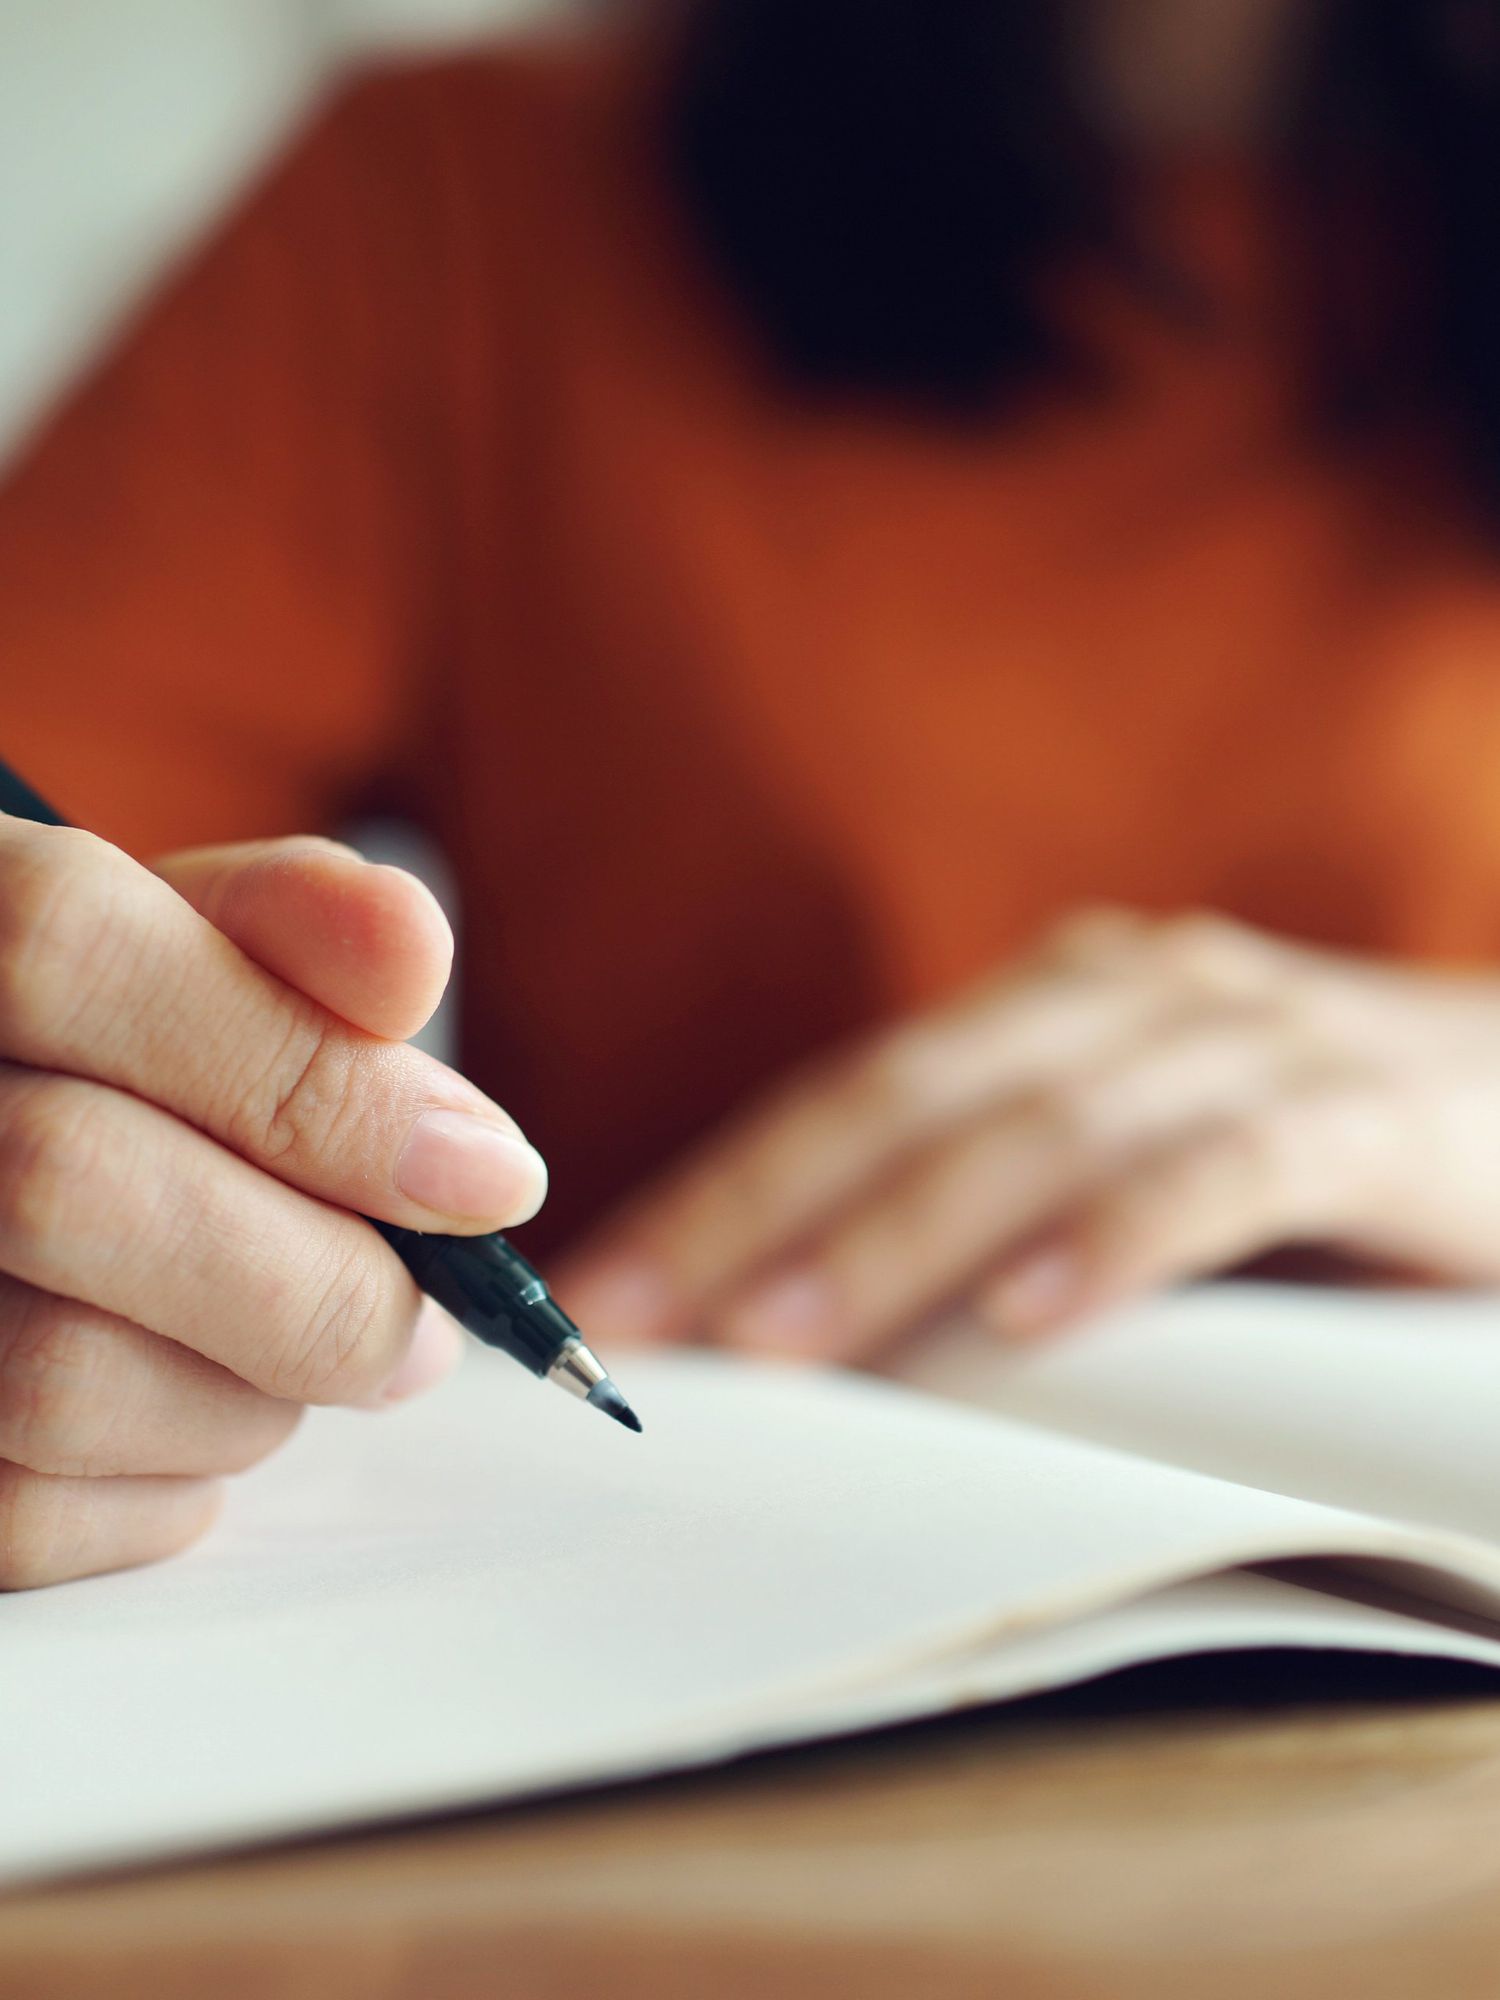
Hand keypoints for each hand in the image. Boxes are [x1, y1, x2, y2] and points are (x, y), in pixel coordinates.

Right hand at [0, 821, 546, 1587]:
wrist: (18, 1141)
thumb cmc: (116, 1058)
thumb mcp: (192, 948)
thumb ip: (296, 931)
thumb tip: (410, 961)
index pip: (77, 954)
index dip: (306, 1076)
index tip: (491, 1178)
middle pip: (65, 1181)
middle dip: (313, 1278)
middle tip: (427, 1323)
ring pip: (54, 1373)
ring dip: (250, 1396)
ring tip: (295, 1357)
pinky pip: (28, 1513)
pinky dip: (168, 1493)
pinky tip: (198, 1423)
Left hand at [562, 909, 1499, 1362]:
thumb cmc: (1316, 1149)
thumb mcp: (1140, 1152)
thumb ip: (1006, 1201)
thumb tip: (819, 1319)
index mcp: (1061, 1002)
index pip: (857, 1091)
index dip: (727, 1186)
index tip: (608, 1293)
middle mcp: (1134, 992)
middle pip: (911, 1094)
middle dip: (764, 1208)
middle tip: (644, 1319)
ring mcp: (1251, 1037)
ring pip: (1042, 1129)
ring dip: (905, 1235)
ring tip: (790, 1341)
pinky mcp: (1368, 1111)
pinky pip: (1224, 1170)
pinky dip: (1119, 1240)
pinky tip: (1032, 1321)